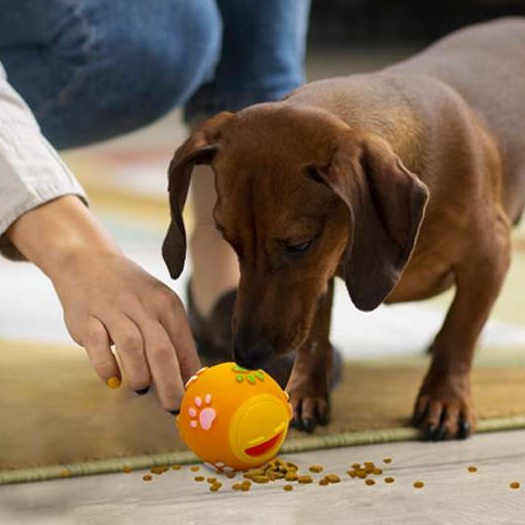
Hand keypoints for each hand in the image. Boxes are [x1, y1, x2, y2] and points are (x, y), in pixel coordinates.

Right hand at [7, 196, 199, 411]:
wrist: (88, 261)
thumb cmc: (131, 293)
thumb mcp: (158, 307)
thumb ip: (173, 340)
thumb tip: (190, 377)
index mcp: (167, 304)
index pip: (184, 344)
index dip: (189, 375)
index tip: (192, 399)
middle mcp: (143, 306)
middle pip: (162, 350)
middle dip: (170, 384)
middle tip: (173, 406)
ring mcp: (113, 310)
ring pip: (132, 346)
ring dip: (140, 374)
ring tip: (142, 388)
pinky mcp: (87, 318)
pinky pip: (97, 346)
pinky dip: (107, 367)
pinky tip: (113, 380)